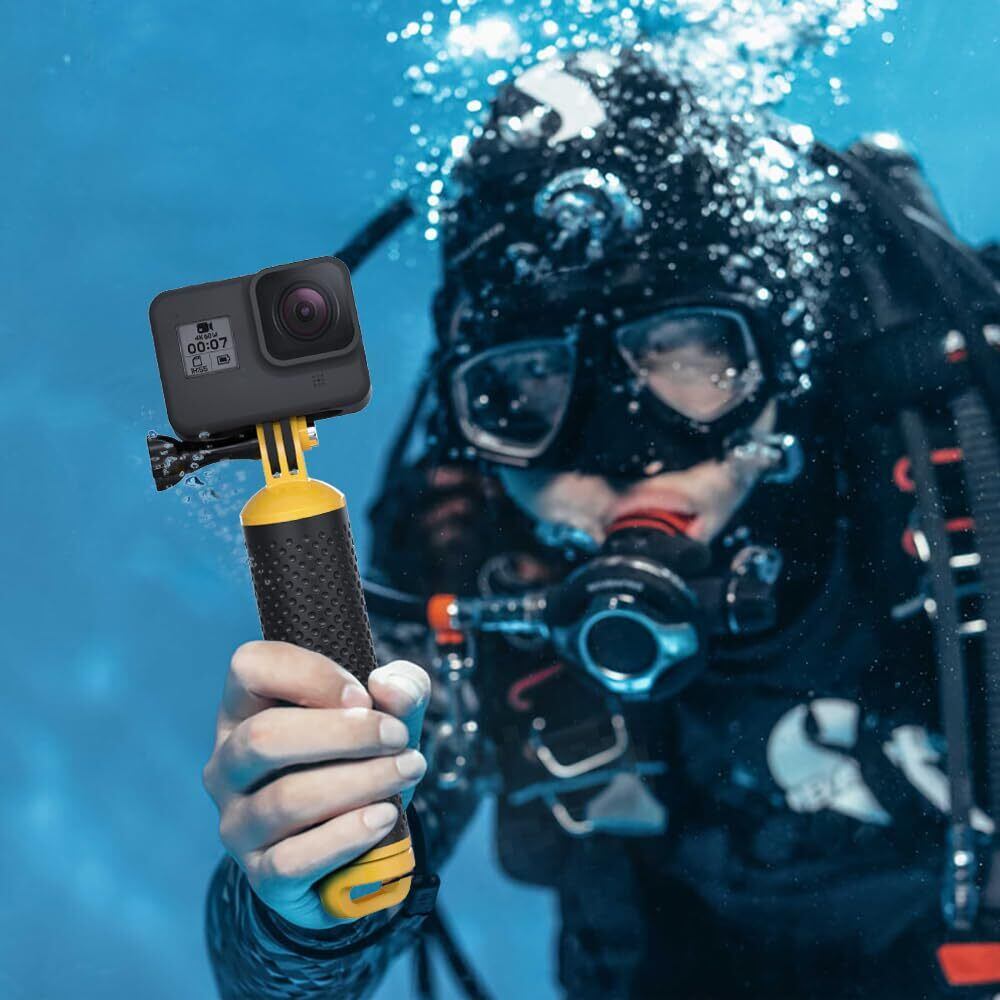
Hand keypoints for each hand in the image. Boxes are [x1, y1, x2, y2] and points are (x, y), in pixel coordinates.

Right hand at [202, 641, 429, 929]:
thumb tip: (391, 690)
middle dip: (345, 735)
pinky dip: (348, 835)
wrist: (354, 847)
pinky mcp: (261, 876)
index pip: (250, 667)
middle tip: (399, 737)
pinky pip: (294, 860)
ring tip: (408, 770)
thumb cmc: (362, 762)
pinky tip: (385, 817)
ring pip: (286, 799)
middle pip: (263, 737)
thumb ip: (403, 688)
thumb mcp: (391, 716)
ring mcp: (238, 824)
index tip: (364, 696)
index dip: (313, 674)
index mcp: (245, 710)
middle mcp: (227, 765)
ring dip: (361, 781)